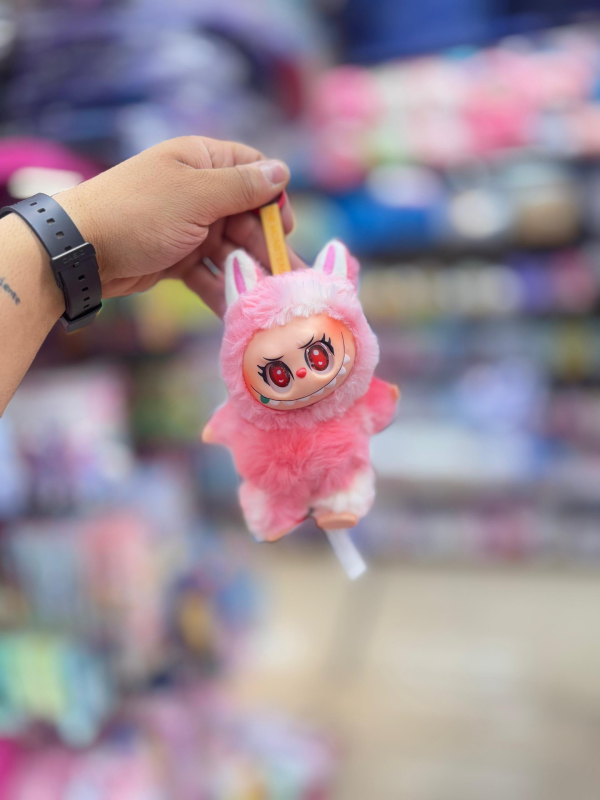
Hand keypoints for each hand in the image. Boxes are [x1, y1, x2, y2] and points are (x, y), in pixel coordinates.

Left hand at [55, 136, 302, 315]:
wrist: (81, 251)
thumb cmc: (139, 213)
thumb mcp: (195, 195)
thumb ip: (242, 186)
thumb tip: (282, 170)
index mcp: (202, 162)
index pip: (252, 172)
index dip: (273, 198)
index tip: (283, 227)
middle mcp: (198, 192)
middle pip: (247, 218)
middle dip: (266, 248)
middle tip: (290, 280)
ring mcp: (188, 227)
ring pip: (231, 250)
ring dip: (250, 274)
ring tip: (273, 302)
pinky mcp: (177, 258)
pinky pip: (209, 273)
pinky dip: (223, 289)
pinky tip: (242, 311)